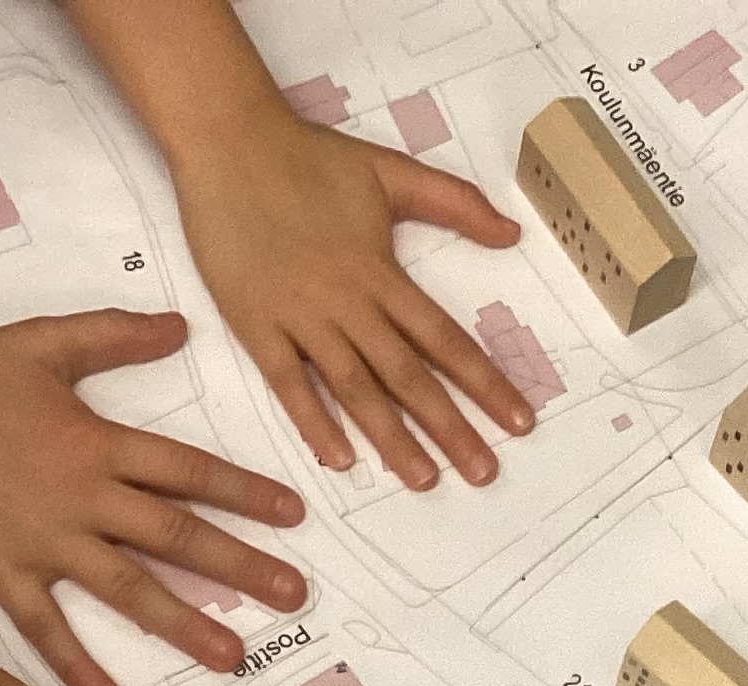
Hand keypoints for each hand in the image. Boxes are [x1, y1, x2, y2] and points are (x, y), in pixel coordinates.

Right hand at [0, 316, 310, 685]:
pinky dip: (77, 667)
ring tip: (232, 655)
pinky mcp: (2, 571)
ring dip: (182, 624)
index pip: (188, 471)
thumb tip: (180, 327)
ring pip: (128, 588)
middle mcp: (83, 497)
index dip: (244, 492)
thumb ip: (114, 334)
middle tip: (294, 594)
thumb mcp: (44, 341)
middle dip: (240, 565)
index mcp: (98, 442)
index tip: (292, 515)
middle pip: (176, 535)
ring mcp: (44, 540)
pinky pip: (47, 627)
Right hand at [172, 112, 533, 489]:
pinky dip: (313, 422)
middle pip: (409, 376)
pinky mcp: (256, 324)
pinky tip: (341, 459)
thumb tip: (511, 235)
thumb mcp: (392, 170)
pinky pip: (288, 384)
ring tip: (423, 481)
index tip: (517, 422)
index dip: (485, 383)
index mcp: (382, 272)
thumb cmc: (308, 156)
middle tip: (484, 473)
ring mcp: (301, 318)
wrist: (229, 142)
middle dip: (450, 428)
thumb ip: (455, 203)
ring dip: (392, 438)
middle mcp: (348, 303)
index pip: (445, 339)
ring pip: (355, 388)